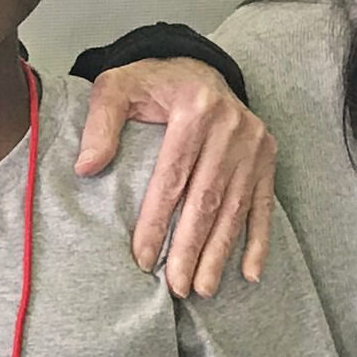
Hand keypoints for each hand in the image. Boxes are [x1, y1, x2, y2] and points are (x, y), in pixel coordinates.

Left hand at [75, 58, 277, 296]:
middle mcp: (232, 125)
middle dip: (190, 248)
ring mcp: (255, 143)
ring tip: (202, 288)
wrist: (197, 68)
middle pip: (206, 198)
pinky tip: (249, 272)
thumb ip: (101, 122)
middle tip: (176, 287)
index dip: (156, 221)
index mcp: (195, 108)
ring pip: (235, 207)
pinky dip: (258, 240)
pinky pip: (264, 204)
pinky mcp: (268, 157)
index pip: (173, 176)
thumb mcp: (119, 87)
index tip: (142, 259)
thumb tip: (88, 167)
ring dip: (220, 252)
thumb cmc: (153, 84)